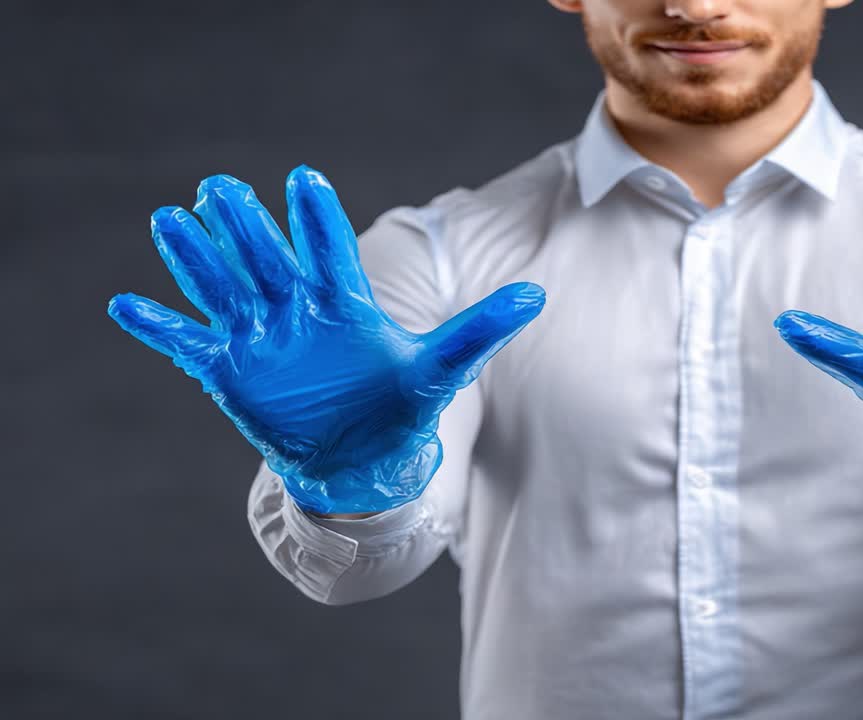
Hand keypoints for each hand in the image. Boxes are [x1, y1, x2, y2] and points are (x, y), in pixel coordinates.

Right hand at [107, 166, 544, 513]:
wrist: (361, 459)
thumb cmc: (399, 408)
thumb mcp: (439, 369)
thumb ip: (479, 331)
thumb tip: (536, 297)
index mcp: (343, 306)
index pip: (328, 254)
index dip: (316, 220)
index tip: (305, 179)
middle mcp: (296, 313)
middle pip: (267, 260)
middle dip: (246, 226)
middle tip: (222, 187)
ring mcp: (261, 340)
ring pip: (224, 289)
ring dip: (198, 258)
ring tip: (171, 219)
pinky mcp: (232, 373)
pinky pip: (189, 345)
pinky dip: (160, 328)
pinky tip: (126, 304)